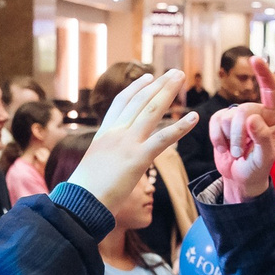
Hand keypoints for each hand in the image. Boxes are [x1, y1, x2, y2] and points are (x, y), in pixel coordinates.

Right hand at [63, 69, 197, 212]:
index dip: (136, 88)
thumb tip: (112, 160)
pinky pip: (163, 139)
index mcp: (105, 133)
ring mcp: (127, 143)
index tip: (149, 77)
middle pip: (140, 101)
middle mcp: (116, 133)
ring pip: (151, 111)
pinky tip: (194, 118)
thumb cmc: (85, 191)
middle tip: (174, 72)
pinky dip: (180, 127)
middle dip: (158, 84)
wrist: (80, 203)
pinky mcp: (138, 159)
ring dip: (168, 92)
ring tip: (181, 78)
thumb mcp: (95, 164)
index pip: (122, 103)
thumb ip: (106, 155)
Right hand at [209, 58, 274, 201]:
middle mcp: (259, 112)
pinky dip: (216, 137)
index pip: (271, 91)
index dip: (263, 74)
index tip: (255, 59)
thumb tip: (252, 119)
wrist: (241, 178)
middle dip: (237, 134)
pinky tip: (223, 147)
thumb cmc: (258, 168)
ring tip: (236, 152)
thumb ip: (262, 139)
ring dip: (228, 139)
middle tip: (239, 152)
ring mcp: (239, 115)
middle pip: (243, 110)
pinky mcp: (223, 121)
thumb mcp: (264, 158)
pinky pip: (215, 120)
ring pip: (227, 116)